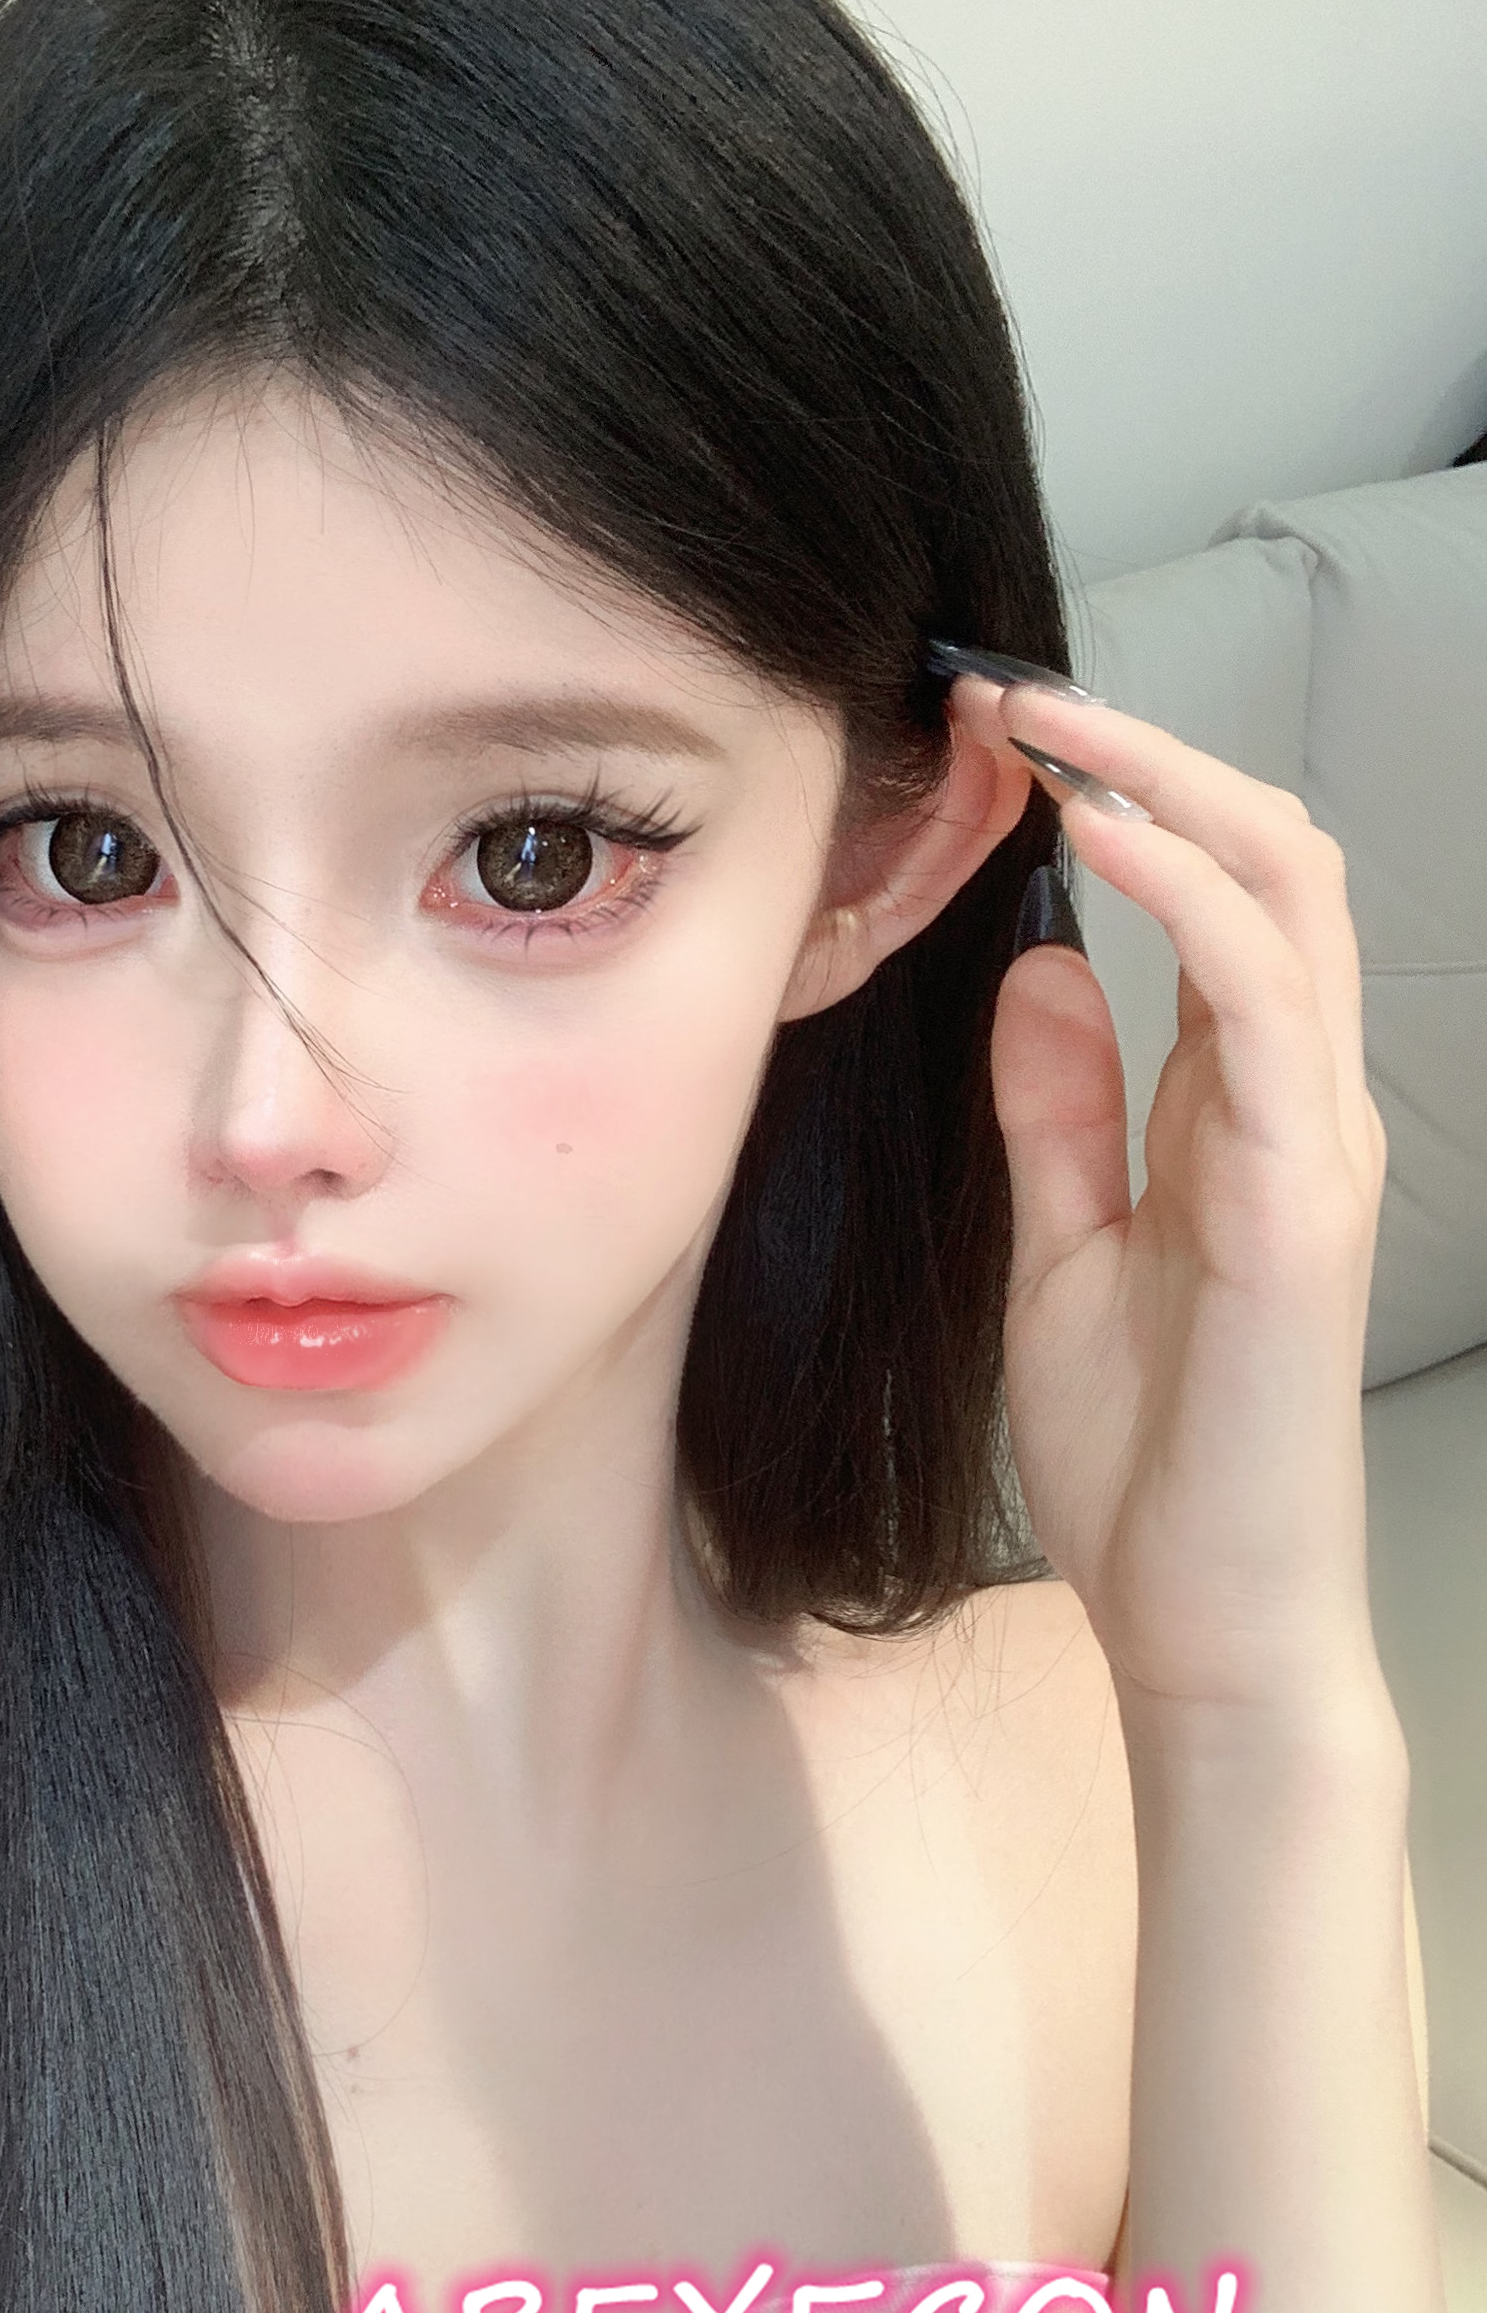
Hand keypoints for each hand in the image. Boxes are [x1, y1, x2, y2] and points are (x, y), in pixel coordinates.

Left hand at [957, 675, 1391, 1722]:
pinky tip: (1095, 839)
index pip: (1210, 899)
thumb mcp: (1067, 1250)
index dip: (1122, 798)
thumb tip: (1036, 969)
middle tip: (1012, 692)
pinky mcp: (1300, 1206)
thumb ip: (1063, 1112)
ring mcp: (1312, 1147)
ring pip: (1285, 899)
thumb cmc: (1152, 1458)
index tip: (999, 742)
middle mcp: (1294, 1104)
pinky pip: (1265, 1010)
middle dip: (1146, 754)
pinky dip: (1186, 902)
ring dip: (1167, 788)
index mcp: (1238, 1109)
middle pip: (1265, 860)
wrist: (1206, 1619)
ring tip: (1049, 722)